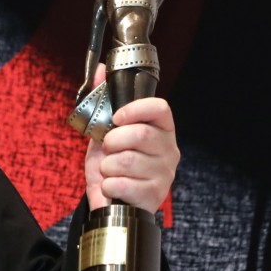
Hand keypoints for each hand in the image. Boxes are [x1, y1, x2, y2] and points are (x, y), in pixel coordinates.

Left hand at [83, 68, 179, 210]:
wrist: (110, 202)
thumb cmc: (111, 165)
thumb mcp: (104, 131)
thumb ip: (103, 101)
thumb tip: (101, 68)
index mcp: (161, 130)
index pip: (160, 109)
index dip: (136, 110)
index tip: (117, 118)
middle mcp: (168, 150)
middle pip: (141, 134)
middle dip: (113, 141)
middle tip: (108, 149)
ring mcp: (164, 174)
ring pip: (127, 160)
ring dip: (107, 166)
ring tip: (110, 170)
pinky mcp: (154, 195)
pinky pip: (122, 183)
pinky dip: (108, 184)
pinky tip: (113, 186)